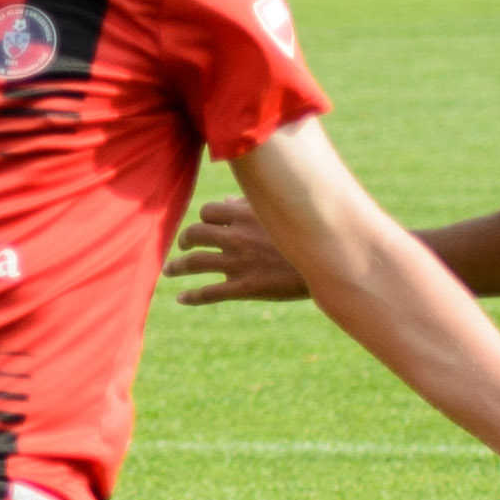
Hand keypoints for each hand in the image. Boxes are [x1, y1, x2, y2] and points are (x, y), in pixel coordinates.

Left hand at [168, 196, 308, 303]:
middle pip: (195, 234)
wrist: (330, 263)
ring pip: (195, 263)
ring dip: (177, 267)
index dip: (203, 219)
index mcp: (245, 213)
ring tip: (169, 270)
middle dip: (185, 240)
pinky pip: (209, 293)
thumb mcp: (280, 213)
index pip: (208, 212)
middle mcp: (237, 236)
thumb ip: (251, 206)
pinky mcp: (245, 287)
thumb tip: (227, 200)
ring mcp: (238, 263)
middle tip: (183, 246)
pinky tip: (180, 298)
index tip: (203, 226)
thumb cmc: (308, 233)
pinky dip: (191, 296)